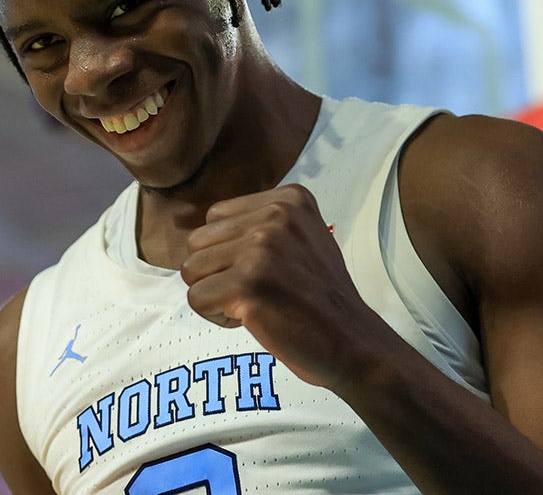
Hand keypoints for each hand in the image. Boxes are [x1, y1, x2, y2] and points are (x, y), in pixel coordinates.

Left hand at [181, 184, 372, 387]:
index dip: (229, 252)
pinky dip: (216, 317)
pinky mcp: (249, 284)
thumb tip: (189, 222)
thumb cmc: (320, 299)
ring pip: (191, 270)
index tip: (267, 272)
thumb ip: (256, 224)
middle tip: (258, 293)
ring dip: (215, 295)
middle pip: (197, 241)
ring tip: (256, 305)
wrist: (354, 344)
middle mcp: (276, 215)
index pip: (215, 216)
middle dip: (217, 273)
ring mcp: (262, 248)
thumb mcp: (298, 239)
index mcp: (289, 198)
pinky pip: (196, 298)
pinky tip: (253, 319)